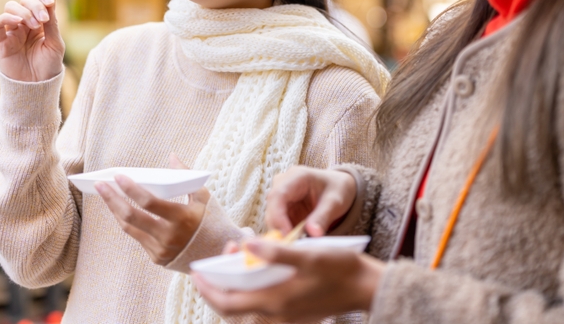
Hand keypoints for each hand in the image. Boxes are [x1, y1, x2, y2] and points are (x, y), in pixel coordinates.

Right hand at [0, 0, 63, 82]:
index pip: (38, 0)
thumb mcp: (55, 43)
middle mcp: (25, 23)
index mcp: (40, 22)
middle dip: (34, 5)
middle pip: (24, 0)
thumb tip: (51, 1)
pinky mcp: (1, 41)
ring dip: (23, 11)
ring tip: (34, 25)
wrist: (37, 86)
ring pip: (10, 7)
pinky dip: (6, 18)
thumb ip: (52, 23)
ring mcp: (12, 31)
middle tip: (42, 19)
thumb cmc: (48, 66)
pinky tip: (18, 23)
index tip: (50, 1)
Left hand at [96, 154, 208, 265]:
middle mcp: (168, 236)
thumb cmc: (210, 220)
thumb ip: (187, 175)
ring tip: (105, 194)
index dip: (131, 189)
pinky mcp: (156, 257)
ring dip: (115, 210)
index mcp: (182, 218)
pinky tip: (119, 209)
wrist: (216, 254)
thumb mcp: (203, 196)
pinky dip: (128, 222)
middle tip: (100, 184)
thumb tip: (172, 156)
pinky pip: (137, 237)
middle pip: (132, 216)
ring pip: (129, 228)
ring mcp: (161, 249)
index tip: (118, 176)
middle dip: (112, 198)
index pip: (149, 202)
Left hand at [193, 240, 384, 320]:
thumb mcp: (309, 255)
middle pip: (232, 309)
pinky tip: (255, 273)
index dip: (207, 289)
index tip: (196, 272)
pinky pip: (261, 307)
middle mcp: (277, 314)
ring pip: (246, 309)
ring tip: (232, 263)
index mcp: (275, 301)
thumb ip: (277, 253)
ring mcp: (286, 316)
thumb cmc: (341, 268)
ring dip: (233, 289)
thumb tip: (249, 246)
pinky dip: (250, 292)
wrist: (367, 288)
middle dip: (215, 289)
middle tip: (208, 268)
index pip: (227, 303)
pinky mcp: (294, 313)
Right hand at [265, 166, 356, 237]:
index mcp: (296, 176)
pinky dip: (286, 235)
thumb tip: (312, 234)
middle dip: (279, 229)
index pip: (278, 196)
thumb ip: (323, 216)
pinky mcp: (282, 209)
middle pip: (271, 209)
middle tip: (293, 246)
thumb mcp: (335, 202)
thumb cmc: (337, 189)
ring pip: (272, 219)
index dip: (278, 216)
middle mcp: (283, 184)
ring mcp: (281, 197)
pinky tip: (297, 242)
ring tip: (298, 245)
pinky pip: (278, 225)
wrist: (339, 188)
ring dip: (282, 233)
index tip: (287, 235)